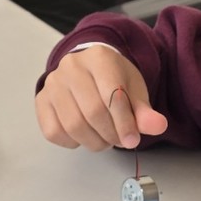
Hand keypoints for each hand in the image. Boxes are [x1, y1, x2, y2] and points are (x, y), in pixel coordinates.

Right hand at [35, 46, 168, 150]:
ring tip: (105, 138)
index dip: (124, 123)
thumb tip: (158, 127)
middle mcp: (71, 66)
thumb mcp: (134, 89)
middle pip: (92, 112)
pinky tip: (84, 134)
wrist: (89, 70)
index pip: (112, 95)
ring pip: (73, 126)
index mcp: (99, 57)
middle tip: (119, 140)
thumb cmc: (113, 79)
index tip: (133, 140)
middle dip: (110, 134)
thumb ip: (144, 111)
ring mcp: (52, 83)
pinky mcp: (41, 101)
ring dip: (94, 141)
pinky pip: (54, 132)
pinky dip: (72, 142)